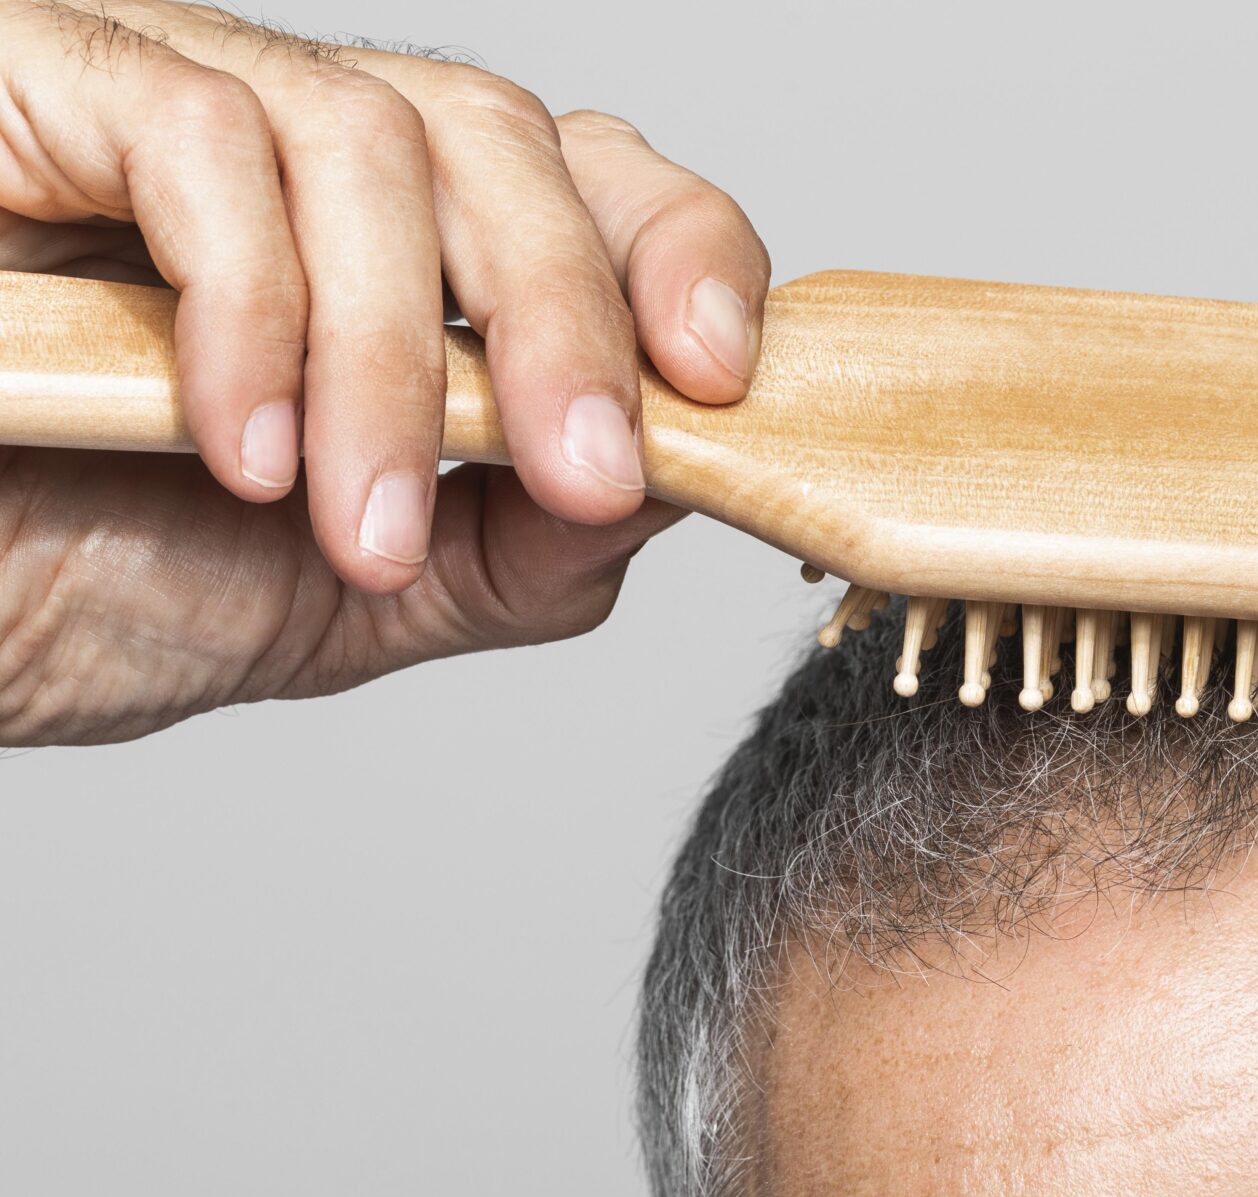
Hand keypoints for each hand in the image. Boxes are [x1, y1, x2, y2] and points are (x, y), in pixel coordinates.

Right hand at [0, 1, 770, 744]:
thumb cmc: (84, 575)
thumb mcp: (358, 589)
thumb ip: (520, 543)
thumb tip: (673, 482)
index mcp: (383, 240)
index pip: (577, 169)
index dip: (674, 245)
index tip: (718, 379)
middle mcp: (288, 144)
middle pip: (496, 133)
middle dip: (565, 315)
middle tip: (578, 474)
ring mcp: (162, 92)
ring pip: (367, 135)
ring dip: (394, 358)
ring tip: (357, 526)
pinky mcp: (36, 76)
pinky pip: (197, 138)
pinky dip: (257, 310)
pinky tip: (243, 452)